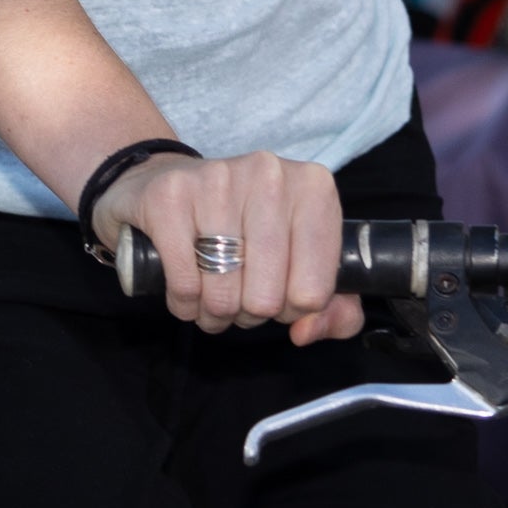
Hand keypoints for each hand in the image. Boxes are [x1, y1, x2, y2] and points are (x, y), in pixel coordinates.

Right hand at [96, 148, 361, 345]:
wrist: (175, 182)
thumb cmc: (248, 228)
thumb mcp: (304, 261)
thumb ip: (335, 310)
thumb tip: (306, 332)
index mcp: (314, 189)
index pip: (314, 292)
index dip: (292, 309)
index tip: (278, 291)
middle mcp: (270, 175)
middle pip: (267, 298)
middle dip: (250, 313)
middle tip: (240, 296)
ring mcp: (218, 180)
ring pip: (224, 295)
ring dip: (215, 312)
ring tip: (213, 296)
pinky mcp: (172, 195)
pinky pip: (185, 284)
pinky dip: (185, 303)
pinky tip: (187, 290)